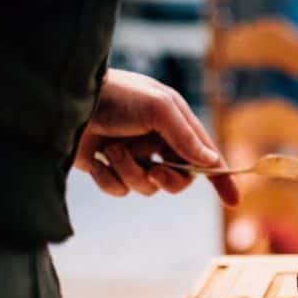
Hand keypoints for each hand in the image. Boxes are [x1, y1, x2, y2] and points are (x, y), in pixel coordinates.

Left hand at [73, 69, 238, 204]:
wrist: (65, 101)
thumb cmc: (115, 96)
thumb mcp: (158, 109)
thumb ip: (186, 137)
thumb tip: (210, 161)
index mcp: (174, 124)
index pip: (205, 156)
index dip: (220, 178)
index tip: (232, 200)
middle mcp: (156, 141)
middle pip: (179, 179)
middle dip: (167, 179)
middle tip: (155, 170)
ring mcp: (132, 156)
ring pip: (147, 187)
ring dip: (130, 172)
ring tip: (112, 151)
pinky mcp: (107, 168)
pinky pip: (120, 189)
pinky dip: (109, 178)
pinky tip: (96, 159)